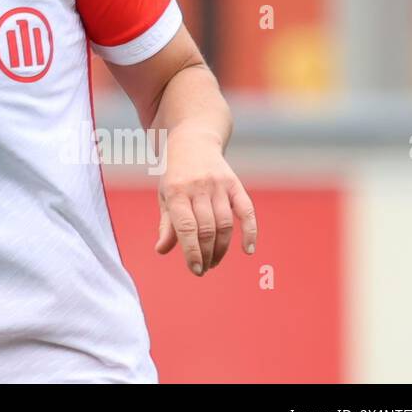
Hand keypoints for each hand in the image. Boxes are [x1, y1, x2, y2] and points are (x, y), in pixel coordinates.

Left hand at [154, 127, 256, 275]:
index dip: (192, 251)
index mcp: (176, 191)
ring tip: (215, 261)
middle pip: (207, 229)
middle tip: (205, 268)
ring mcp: (218, 185)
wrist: (192, 141)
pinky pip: (246, 210)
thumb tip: (161, 250)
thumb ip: (166, 224)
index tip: (196, 270)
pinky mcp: (234, 183)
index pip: (186, 227)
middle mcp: (198, 187)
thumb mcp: (165, 196)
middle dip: (207, 253)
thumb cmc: (175, 175)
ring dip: (222, 248)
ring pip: (225, 224)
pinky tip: (248, 250)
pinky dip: (250, 231)